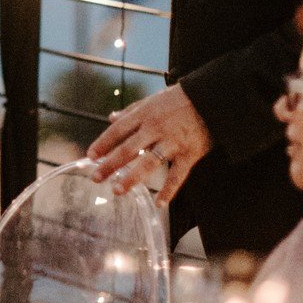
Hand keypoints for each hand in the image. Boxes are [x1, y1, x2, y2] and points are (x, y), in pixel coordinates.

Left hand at [87, 83, 210, 204]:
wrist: (212, 99)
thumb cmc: (179, 99)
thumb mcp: (152, 100)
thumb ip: (131, 111)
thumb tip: (110, 117)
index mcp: (144, 115)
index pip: (118, 130)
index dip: (103, 143)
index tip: (90, 156)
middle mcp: (156, 128)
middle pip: (128, 149)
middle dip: (110, 164)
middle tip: (96, 178)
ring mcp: (172, 142)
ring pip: (149, 163)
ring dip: (132, 178)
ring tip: (117, 190)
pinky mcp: (189, 153)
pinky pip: (177, 175)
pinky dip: (169, 190)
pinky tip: (159, 203)